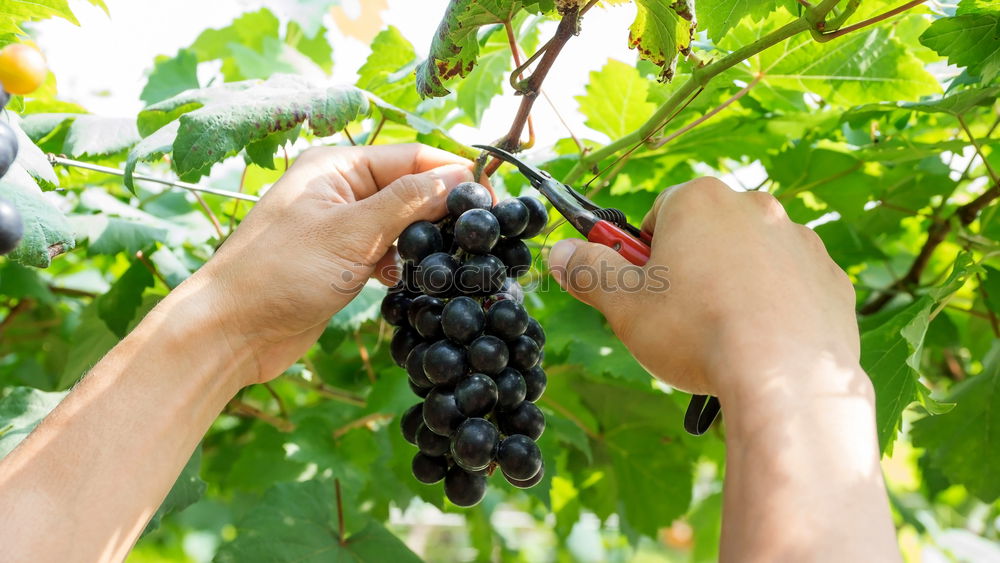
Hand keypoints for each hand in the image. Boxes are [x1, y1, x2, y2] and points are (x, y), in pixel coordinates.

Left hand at [176, 144, 472, 385]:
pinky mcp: (339, 263)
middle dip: (442, 208)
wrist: (231, 332)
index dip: (451, 172)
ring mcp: (338, 228)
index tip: (490, 196)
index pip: (409, 156)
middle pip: (407, 188)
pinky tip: (418, 282)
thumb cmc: (281, 273)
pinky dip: (404, 264)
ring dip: (424, 240)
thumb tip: (458, 177)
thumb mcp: (353, 232)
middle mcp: (338, 191)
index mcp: (336, 167)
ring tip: (455, 260)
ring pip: (399, 224)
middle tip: (481, 234)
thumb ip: (408, 202)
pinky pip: (385, 253)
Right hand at [546, 177, 860, 399]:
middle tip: (678, 317)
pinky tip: (762, 344)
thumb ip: (588, 270)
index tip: (642, 289)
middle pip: (707, 232)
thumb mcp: (623, 305)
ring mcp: (799, 242)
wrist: (788, 378)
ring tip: (723, 336)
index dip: (643, 253)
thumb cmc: (698, 333)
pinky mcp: (831, 278)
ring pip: (751, 258)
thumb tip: (559, 253)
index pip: (658, 212)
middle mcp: (755, 207)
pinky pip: (791, 286)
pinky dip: (775, 307)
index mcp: (699, 201)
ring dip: (733, 285)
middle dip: (689, 266)